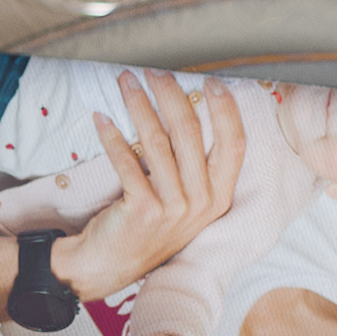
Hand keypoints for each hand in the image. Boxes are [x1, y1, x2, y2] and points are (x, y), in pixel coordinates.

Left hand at [52, 71, 244, 302]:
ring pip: (157, 141)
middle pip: (191, 133)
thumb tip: (189, 108)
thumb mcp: (186, 201)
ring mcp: (174, 208)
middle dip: (171, 94)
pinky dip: (112, 136)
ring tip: (126, 82)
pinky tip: (101, 118)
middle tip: (154, 71)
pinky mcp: (143, 210)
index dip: (225, 109)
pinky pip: (127, 161)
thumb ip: (194, 166)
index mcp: (219, 196)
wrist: (111, 264)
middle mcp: (202, 203)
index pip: (234, 144)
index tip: (211, 81)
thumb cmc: (148, 226)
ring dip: (139, 105)